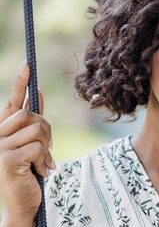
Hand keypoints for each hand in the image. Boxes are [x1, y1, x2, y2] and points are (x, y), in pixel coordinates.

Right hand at [0, 61, 53, 224]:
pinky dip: (44, 159)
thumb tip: (37, 94)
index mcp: (3, 129)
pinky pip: (37, 146)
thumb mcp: (33, 143)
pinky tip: (39, 171)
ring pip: (36, 129)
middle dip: (46, 129)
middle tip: (47, 146)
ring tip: (41, 162)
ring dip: (46, 147)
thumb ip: (34, 122)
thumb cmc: (29, 171)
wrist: (23, 201)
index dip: (20, 82)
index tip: (27, 64)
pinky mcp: (4, 159)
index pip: (13, 101)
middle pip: (30, 115)